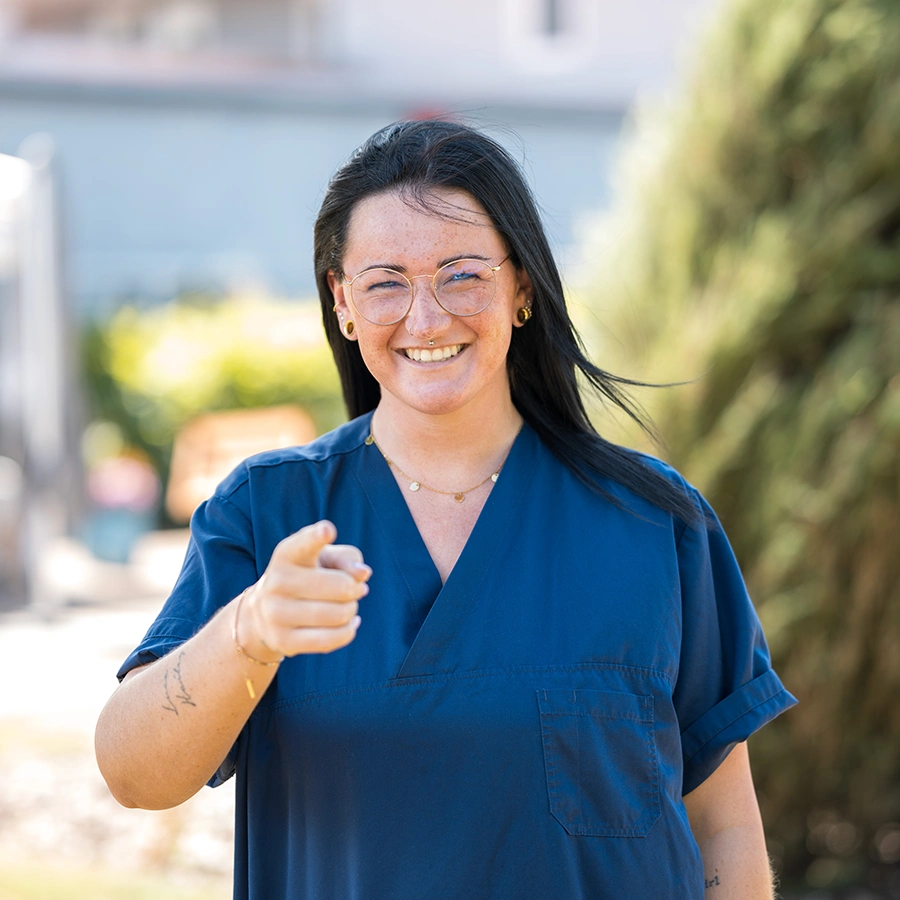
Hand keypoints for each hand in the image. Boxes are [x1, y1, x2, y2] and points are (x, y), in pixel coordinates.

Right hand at [238, 520, 369, 658]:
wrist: (265, 612)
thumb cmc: (307, 576)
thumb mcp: (325, 558)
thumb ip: (347, 558)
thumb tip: (362, 574)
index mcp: (287, 554)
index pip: (304, 545)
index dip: (317, 537)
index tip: (327, 530)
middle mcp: (276, 582)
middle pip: (341, 587)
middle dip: (356, 589)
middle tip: (355, 589)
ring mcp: (276, 614)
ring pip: (339, 615)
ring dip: (352, 610)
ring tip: (347, 607)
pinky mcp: (283, 641)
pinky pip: (331, 640)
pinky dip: (348, 631)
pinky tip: (349, 624)